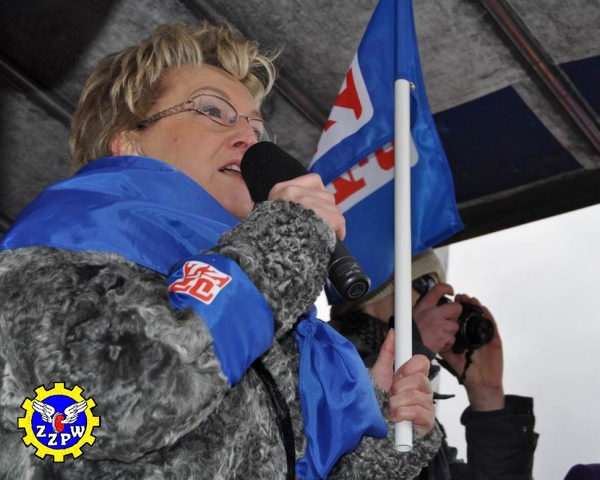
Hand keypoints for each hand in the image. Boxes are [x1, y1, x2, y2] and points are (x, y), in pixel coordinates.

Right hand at [269, 173, 345, 239]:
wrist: (272, 251)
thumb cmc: (272, 236)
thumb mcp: (271, 214)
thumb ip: (289, 205)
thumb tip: (311, 206)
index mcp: (280, 190)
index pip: (314, 180)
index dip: (321, 194)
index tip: (320, 206)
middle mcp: (293, 193)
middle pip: (326, 196)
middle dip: (328, 211)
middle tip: (324, 224)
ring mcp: (306, 204)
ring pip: (334, 208)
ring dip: (334, 221)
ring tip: (328, 232)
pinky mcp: (319, 216)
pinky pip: (338, 220)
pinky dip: (339, 230)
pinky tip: (337, 237)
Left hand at [371, 330, 434, 437]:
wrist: (377, 431)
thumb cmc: (378, 402)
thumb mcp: (380, 374)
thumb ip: (388, 352)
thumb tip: (393, 332)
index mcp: (413, 376)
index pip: (422, 362)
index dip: (409, 366)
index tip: (398, 372)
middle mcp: (423, 389)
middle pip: (420, 378)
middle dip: (399, 387)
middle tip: (390, 394)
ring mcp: (427, 405)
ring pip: (416, 395)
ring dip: (397, 403)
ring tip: (390, 408)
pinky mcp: (427, 422)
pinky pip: (417, 411)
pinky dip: (402, 414)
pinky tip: (395, 418)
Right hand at [413, 283, 461, 352]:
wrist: (408, 347)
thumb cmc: (408, 331)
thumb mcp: (411, 314)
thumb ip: (421, 308)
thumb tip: (425, 304)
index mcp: (425, 306)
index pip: (438, 289)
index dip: (446, 288)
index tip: (450, 291)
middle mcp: (434, 313)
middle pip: (456, 307)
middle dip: (455, 313)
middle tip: (449, 318)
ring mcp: (441, 326)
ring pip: (455, 326)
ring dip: (449, 331)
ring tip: (439, 334)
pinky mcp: (444, 337)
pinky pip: (452, 339)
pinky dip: (447, 342)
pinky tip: (438, 343)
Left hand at [440, 294, 504, 410]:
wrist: (481, 384)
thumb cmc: (467, 372)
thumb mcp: (452, 358)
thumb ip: (444, 348)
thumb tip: (432, 338)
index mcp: (464, 337)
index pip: (459, 320)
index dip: (455, 310)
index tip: (448, 301)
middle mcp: (474, 334)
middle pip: (470, 316)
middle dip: (465, 305)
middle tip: (459, 297)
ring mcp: (484, 336)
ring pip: (481, 318)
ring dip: (476, 308)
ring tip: (470, 300)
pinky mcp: (494, 340)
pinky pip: (492, 326)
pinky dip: (488, 317)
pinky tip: (483, 310)